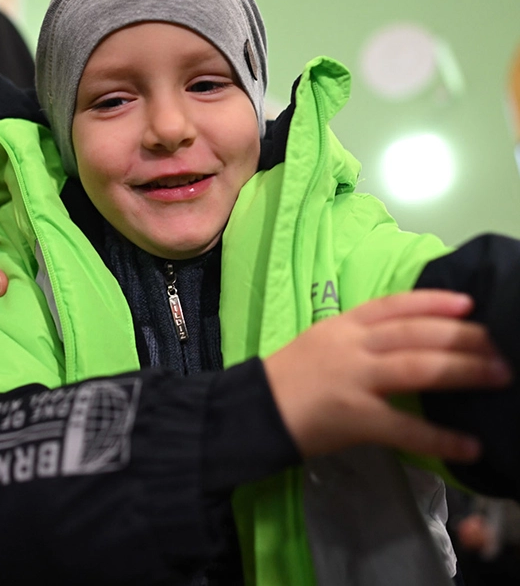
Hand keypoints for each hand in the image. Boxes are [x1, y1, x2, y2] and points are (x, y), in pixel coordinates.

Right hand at [263, 290, 511, 462]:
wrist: (252, 411)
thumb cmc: (288, 379)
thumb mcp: (321, 344)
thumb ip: (360, 340)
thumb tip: (409, 343)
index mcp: (342, 327)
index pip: (393, 305)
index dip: (433, 301)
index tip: (468, 303)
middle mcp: (351, 346)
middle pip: (415, 333)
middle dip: (462, 337)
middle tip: (500, 345)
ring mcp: (353, 380)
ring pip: (417, 368)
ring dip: (463, 371)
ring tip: (499, 375)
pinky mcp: (354, 417)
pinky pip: (405, 427)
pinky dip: (440, 437)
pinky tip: (468, 445)